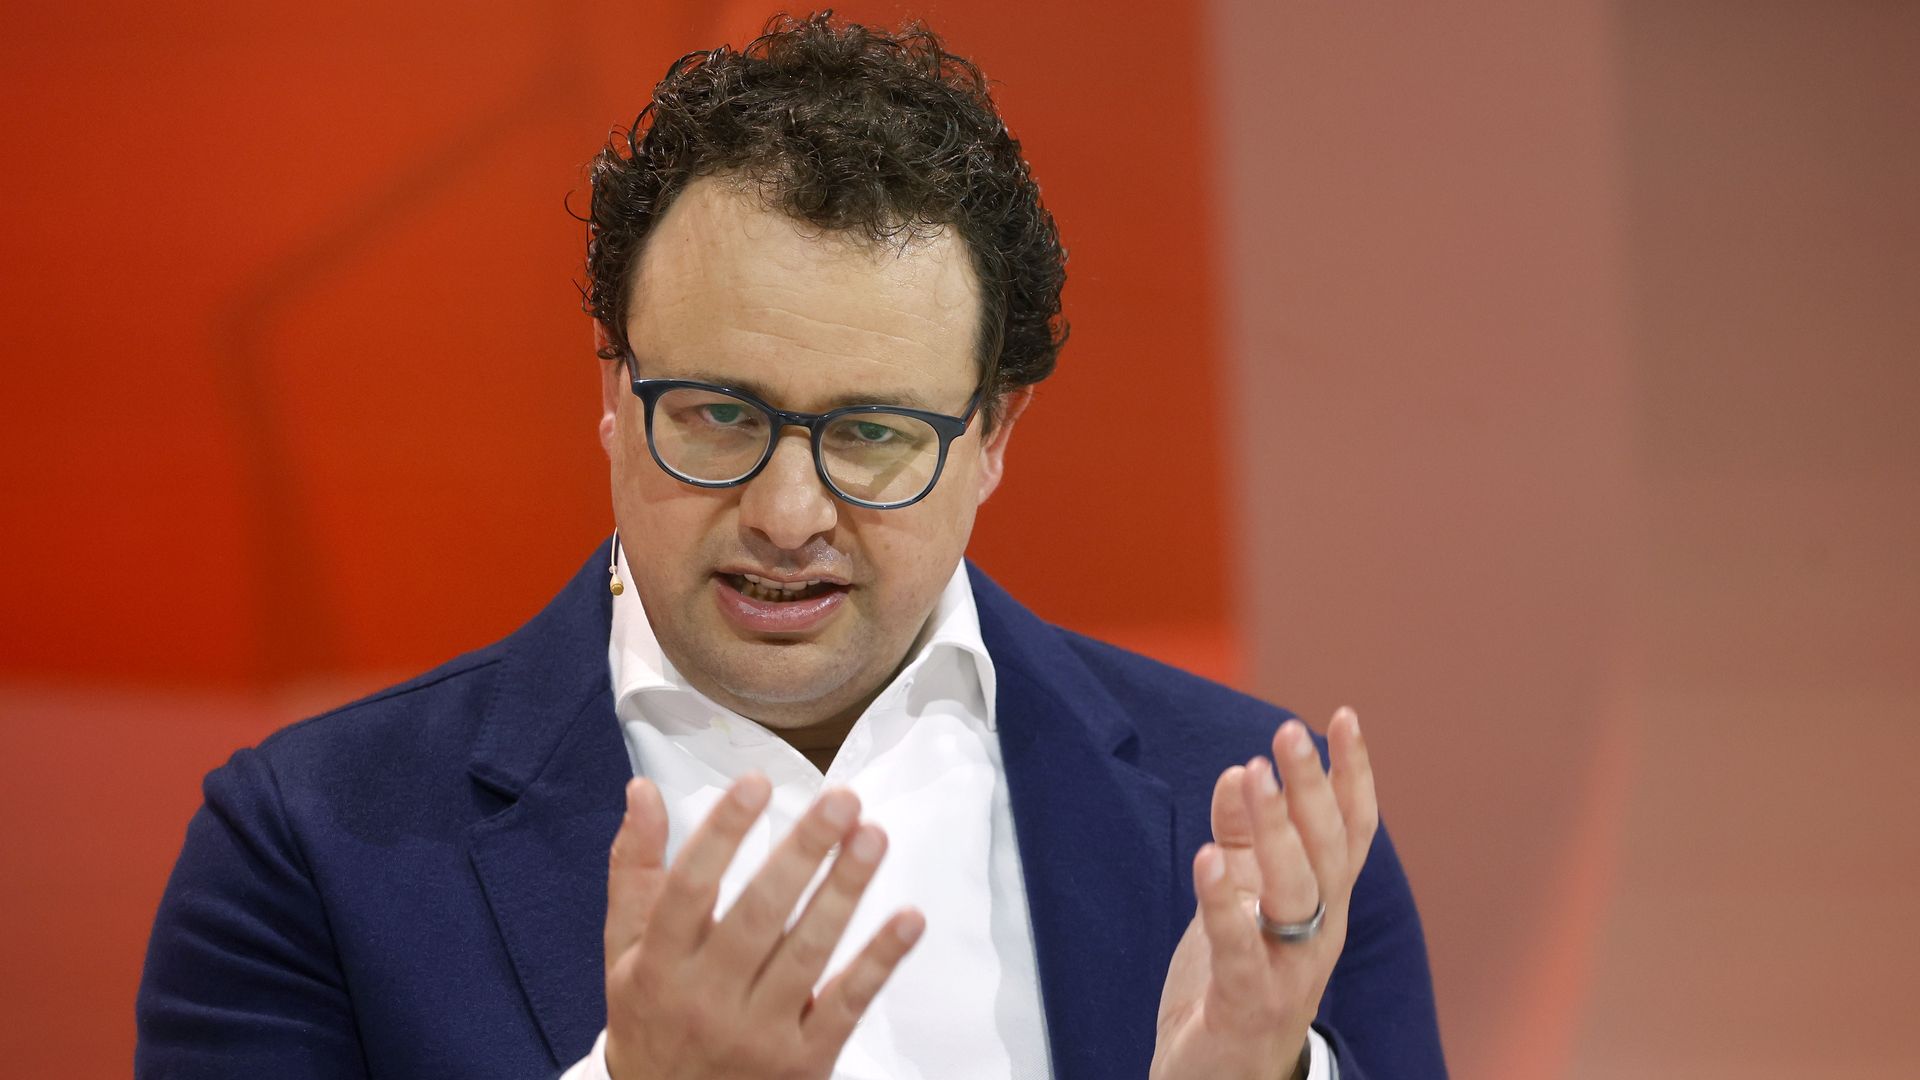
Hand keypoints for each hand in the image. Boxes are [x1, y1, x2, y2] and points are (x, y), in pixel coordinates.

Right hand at [602, 773, 924, 1079]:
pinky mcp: (803, 1061)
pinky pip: (847, 1005)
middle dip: (802, 853)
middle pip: (758, 915)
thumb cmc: (650, 1014)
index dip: (722, 833)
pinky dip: (879, 962)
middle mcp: (706, 998)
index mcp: (660, 963)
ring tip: (872, 836)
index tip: (756, 783)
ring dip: (845, 892)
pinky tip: (908, 920)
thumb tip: (642, 790)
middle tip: (841, 800)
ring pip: (807, 954)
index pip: (689, 888)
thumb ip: (636, 869)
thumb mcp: (625, 948)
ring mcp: (757, 1033)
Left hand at [1150, 708, 1377, 1079]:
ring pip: (1296, 892)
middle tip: (1286, 733)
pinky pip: (1239, 948)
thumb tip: (1240, 770)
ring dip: (1275, 830)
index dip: (1352, 775)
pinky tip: (1207, 860)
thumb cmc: (1235, 983)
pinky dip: (1225, 903)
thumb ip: (1242, 839)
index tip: (1342, 717)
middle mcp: (1320, 932)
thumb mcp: (1239, 900)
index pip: (1350, 831)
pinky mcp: (1245, 1002)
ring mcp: (1288, 970)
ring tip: (1251, 774)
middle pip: (1328, 851)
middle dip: (1311, 788)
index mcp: (1324, 904)